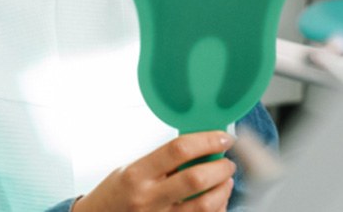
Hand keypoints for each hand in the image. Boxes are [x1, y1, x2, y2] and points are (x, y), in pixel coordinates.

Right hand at [72, 131, 235, 210]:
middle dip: (220, 167)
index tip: (222, 137)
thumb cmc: (114, 194)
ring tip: (226, 178)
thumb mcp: (130, 169)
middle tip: (227, 160)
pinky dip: (217, 208)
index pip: (177, 150)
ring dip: (223, 189)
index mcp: (137, 173)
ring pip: (205, 205)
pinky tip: (218, 199)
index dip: (205, 141)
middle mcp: (149, 198)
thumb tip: (195, 147)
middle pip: (195, 179)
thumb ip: (160, 161)